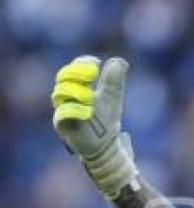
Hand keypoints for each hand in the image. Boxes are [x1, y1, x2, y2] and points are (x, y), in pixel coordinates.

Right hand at [51, 56, 138, 197]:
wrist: (105, 147)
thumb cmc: (106, 120)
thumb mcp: (112, 98)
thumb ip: (114, 81)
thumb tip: (119, 61)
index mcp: (77, 87)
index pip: (72, 69)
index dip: (81, 63)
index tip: (96, 62)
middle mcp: (67, 98)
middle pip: (63, 79)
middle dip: (76, 73)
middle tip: (93, 73)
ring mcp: (63, 111)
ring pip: (61, 95)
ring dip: (76, 92)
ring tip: (91, 96)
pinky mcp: (64, 128)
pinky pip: (62, 116)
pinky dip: (74, 110)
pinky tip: (88, 111)